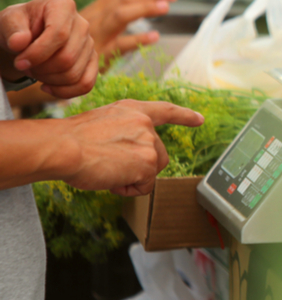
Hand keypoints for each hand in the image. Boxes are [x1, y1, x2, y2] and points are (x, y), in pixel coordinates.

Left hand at [0, 0, 97, 97]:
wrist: (26, 35)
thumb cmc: (18, 26)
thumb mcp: (8, 22)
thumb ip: (12, 30)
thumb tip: (19, 43)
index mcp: (63, 6)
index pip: (59, 34)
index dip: (38, 53)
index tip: (18, 63)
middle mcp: (82, 24)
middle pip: (68, 58)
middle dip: (41, 69)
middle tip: (24, 66)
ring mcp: (90, 43)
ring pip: (74, 74)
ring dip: (48, 80)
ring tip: (34, 72)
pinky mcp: (92, 61)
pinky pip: (86, 84)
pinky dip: (64, 92)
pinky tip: (46, 87)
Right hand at [59, 100, 203, 195]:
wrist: (63, 147)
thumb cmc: (72, 140)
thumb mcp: (103, 124)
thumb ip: (124, 132)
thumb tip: (129, 152)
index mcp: (133, 110)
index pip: (165, 111)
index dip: (184, 116)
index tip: (200, 120)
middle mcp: (145, 123)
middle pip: (159, 154)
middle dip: (141, 167)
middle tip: (111, 165)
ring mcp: (149, 142)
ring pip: (152, 171)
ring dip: (132, 178)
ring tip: (107, 170)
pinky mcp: (148, 162)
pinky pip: (144, 187)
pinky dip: (128, 189)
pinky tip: (110, 178)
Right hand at [79, 0, 176, 63]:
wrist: (50, 68)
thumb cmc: (75, 46)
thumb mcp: (93, 26)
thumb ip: (113, 14)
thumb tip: (142, 1)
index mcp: (96, 10)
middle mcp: (96, 18)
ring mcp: (97, 36)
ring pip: (120, 16)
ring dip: (144, 8)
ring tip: (166, 7)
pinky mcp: (99, 56)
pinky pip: (119, 45)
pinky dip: (137, 39)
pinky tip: (154, 36)